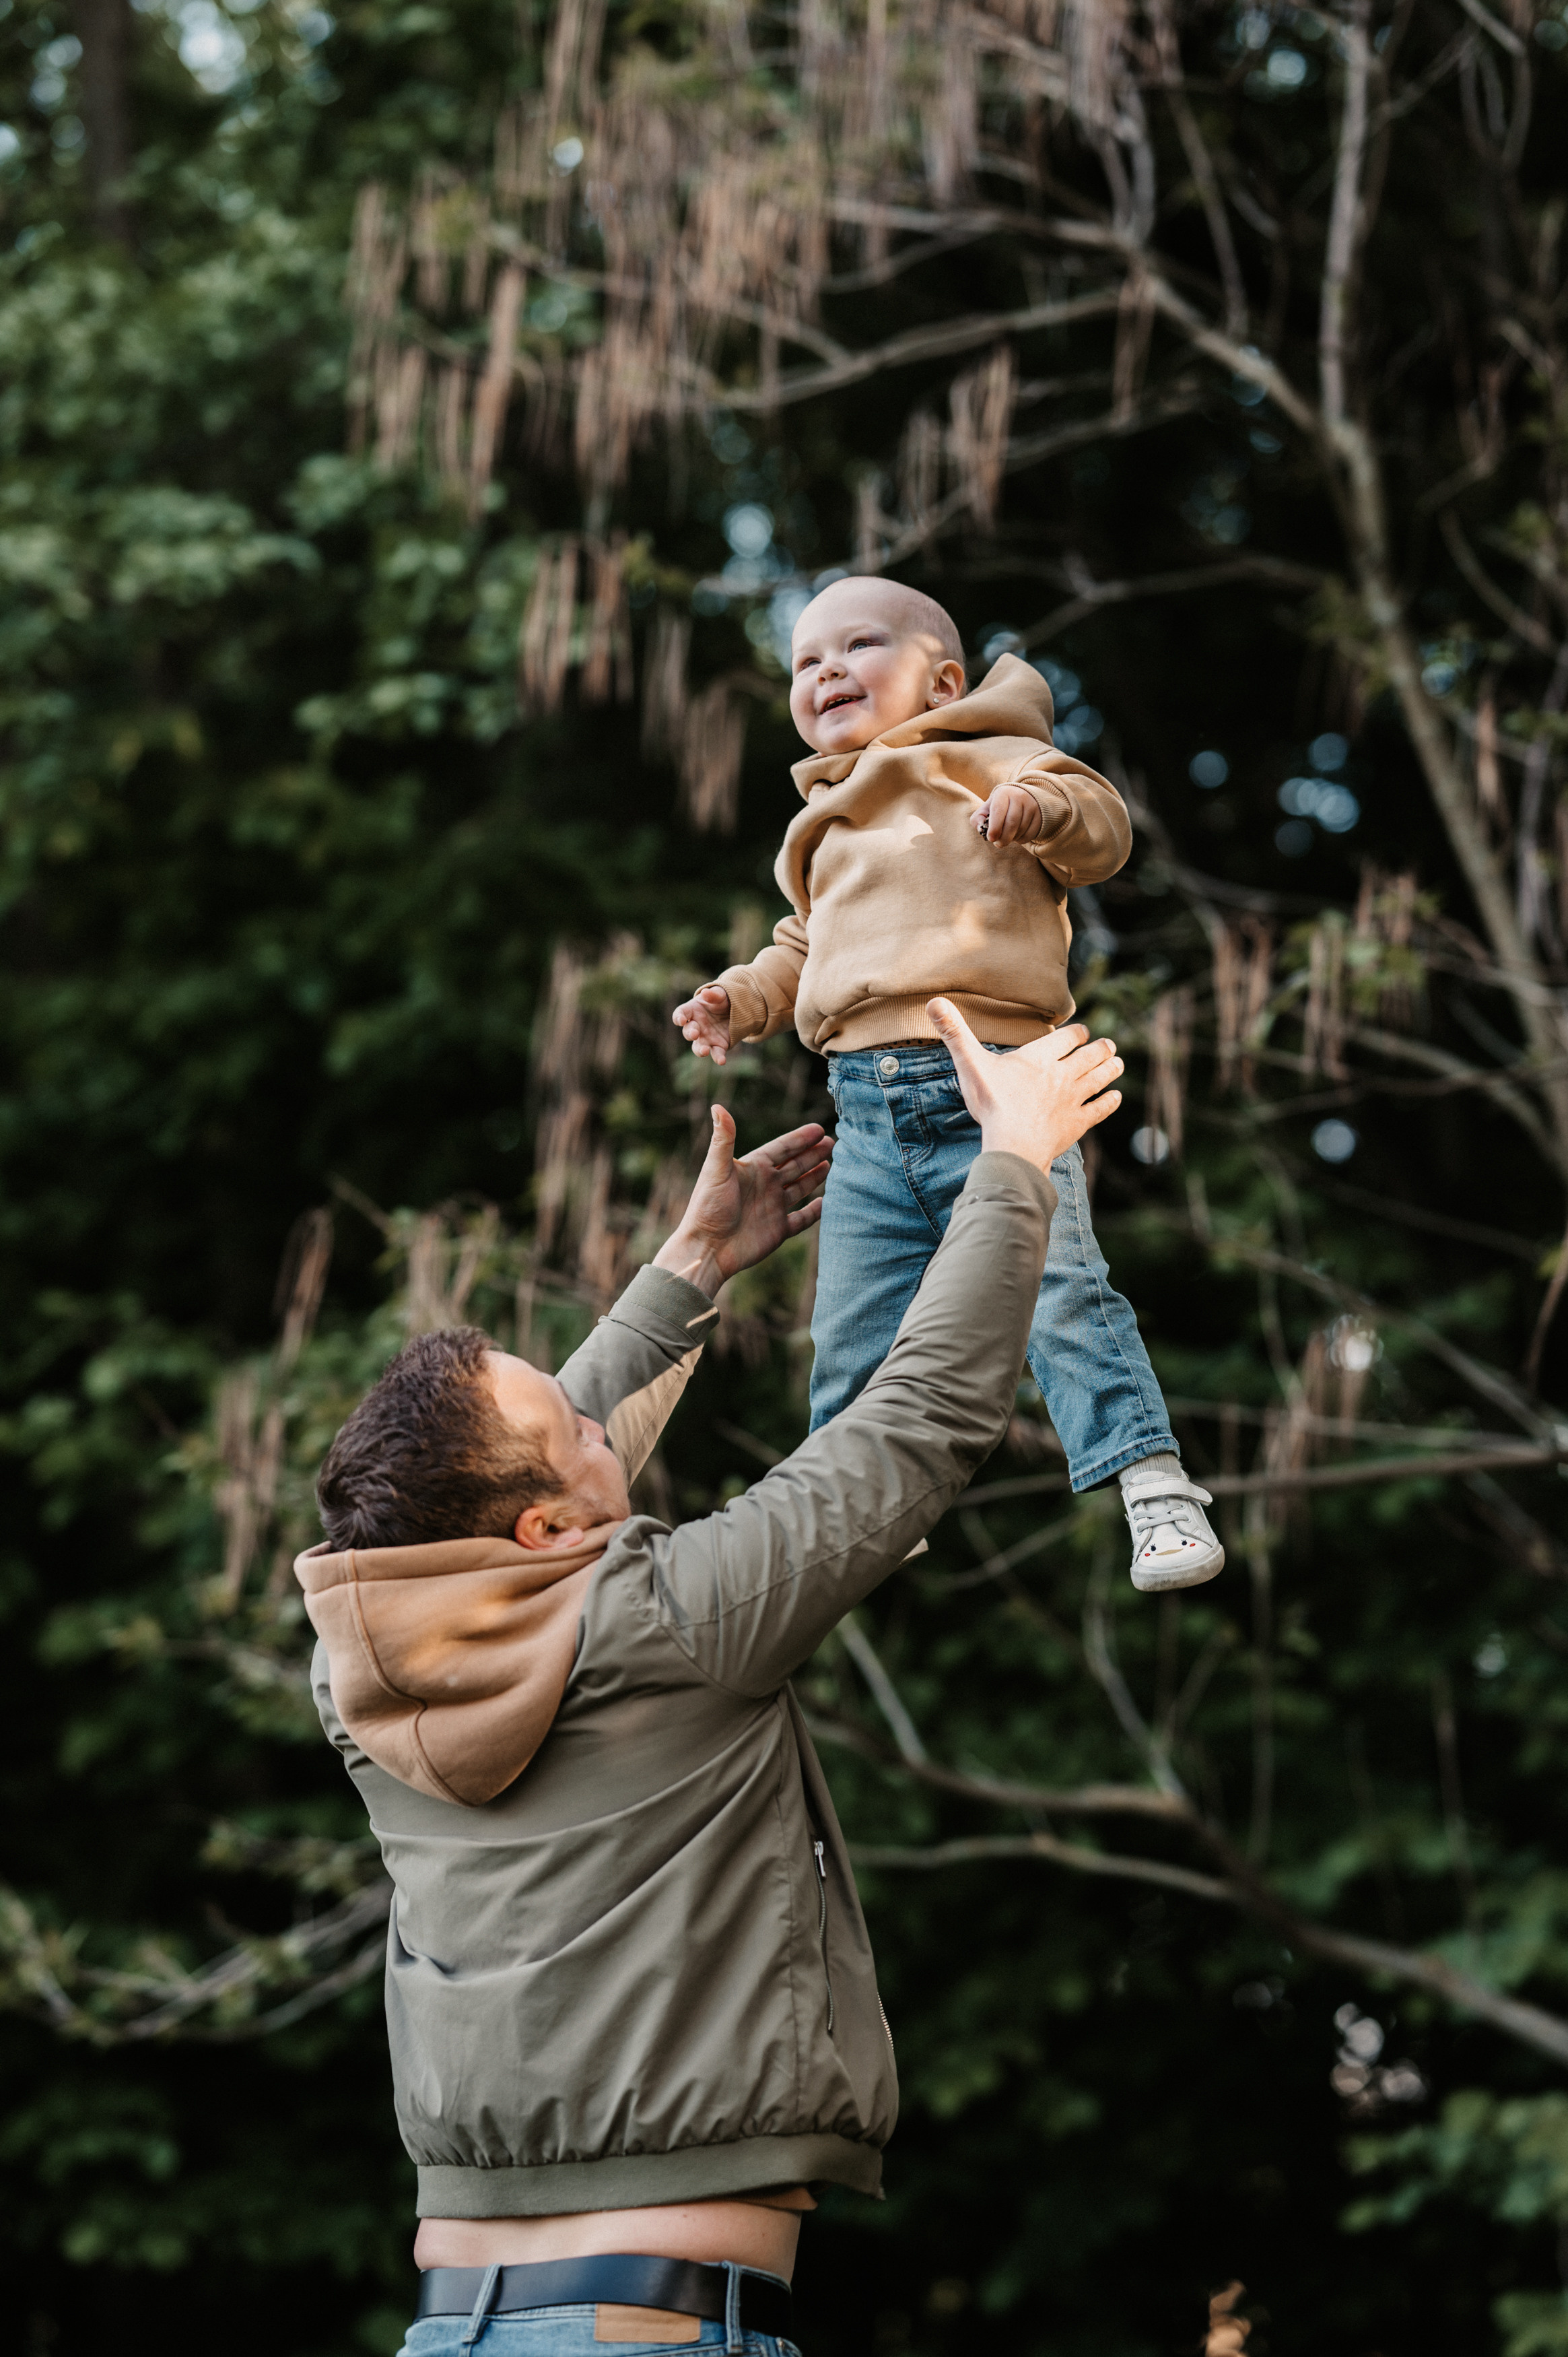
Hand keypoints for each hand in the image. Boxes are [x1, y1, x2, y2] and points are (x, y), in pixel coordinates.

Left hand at [653, 1108, 831, 1296]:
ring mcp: (772, 1208)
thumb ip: (723, 1139)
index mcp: (753, 1168)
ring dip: (815, 1176)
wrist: (707, 1248)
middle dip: (812, 1153)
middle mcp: (764, 1186)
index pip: (782, 1148)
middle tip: (833, 1142)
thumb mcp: (716, 1169)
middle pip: (794, 1165)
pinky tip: (826, 1203)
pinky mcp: (778, 1230)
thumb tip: (718, 1106)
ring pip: (799, 1188)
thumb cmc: (708, 1208)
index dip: (800, 1138)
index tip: (819, 1128)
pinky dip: (814, 1212)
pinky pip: (801, 1219)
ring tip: (832, 1164)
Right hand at [672, 984, 732, 1066]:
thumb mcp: (720, 994)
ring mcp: (706, 1038)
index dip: (679, 1017)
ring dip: (700, 1050)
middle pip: (688, 1032)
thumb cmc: (722, 1000)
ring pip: (698, 1047)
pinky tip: (722, 1061)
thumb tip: (706, 992)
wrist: (735, 1010)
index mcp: (692, 1010)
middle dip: (690, 1033)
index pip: (680, 1014)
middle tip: (694, 1033)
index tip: (681, 1020)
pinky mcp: (718, 1046)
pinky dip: (718, 1058)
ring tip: (704, 1051)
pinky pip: (716, 1053)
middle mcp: (696, 1026)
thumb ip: (714, 994)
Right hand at [926, 998, 1120, 1172]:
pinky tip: (1116, 1097)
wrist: (1014, 1144)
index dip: (1076, 1033)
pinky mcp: (1078, 1123)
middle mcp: (1062, 1074)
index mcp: (1040, 1057)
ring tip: (1118, 1063)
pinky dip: (1109, 1102)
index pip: (1066, 1037)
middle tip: (1109, 1045)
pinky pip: (1099, 1109)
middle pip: (1090, 1055)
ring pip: (1099, 1078)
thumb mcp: (970, 1065)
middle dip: (1101, 1049)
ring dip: (1111, 1069)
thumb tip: (933, 1001)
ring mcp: (1073, 1099)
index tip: (1082, 1032)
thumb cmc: (993, 1104)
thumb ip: (954, 1033)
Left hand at [972, 785, 1043, 845]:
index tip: (990, 838)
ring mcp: (1032, 805)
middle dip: (1003, 838)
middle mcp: (1020, 796)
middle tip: (998, 844)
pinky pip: (1031, 833)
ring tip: (1007, 837)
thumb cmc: (1000, 806)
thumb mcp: (987, 808)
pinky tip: (1017, 835)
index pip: (998, 811)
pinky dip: (1022, 839)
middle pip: (1011, 823)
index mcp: (1004, 793)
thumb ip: (978, 818)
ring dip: (1012, 839)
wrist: (1022, 798)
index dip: (994, 828)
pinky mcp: (1040, 816)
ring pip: (1021, 829)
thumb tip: (981, 828)